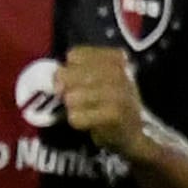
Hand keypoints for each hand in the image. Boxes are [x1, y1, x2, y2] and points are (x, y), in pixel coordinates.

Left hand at [54, 45, 152, 161]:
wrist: (131, 133)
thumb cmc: (110, 101)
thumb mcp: (99, 78)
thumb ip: (76, 70)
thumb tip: (56, 78)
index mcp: (115, 58)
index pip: (74, 55)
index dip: (69, 69)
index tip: (76, 81)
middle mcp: (119, 72)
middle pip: (69, 75)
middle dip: (66, 90)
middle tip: (78, 100)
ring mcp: (118, 93)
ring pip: (71, 96)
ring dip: (72, 107)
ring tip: (86, 111)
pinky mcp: (113, 115)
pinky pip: (76, 116)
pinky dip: (77, 121)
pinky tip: (90, 122)